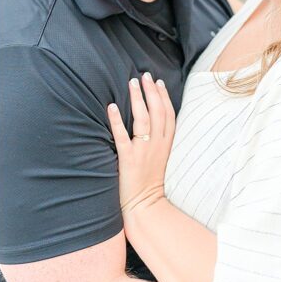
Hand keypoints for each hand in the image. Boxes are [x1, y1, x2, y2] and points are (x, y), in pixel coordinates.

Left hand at [107, 72, 175, 214]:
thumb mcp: (162, 159)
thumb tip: (154, 125)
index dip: (164, 97)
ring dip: (137, 99)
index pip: (169, 115)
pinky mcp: (129, 159)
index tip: (158, 82)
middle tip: (144, 75)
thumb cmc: (151, 184)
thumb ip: (160, 142)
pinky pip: (122, 136)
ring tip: (132, 83)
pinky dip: (117, 120)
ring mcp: (143, 151)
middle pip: (157, 112)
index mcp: (167, 145)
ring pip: (143, 119)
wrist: (147, 207)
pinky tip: (111, 107)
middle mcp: (157, 145)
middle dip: (151, 91)